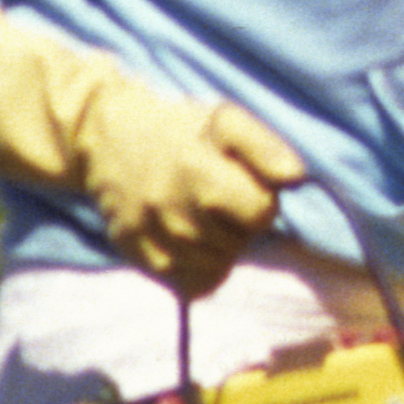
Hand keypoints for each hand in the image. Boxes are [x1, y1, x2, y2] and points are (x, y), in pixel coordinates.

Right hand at [0, 21, 305, 295]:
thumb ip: (265, 147)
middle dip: (240, 223)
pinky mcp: (138, 257)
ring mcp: (150, 238)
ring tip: (200, 215)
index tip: (243, 183)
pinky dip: (200, 267)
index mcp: (196, 170)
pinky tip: (190, 240)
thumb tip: (296, 177)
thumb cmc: (179, 129)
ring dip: (220, 246)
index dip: (261, 200)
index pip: (261, 213)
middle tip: (216, 196)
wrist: (106, 138)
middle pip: (240, 242)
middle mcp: (169, 209)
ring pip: (218, 265)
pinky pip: (191, 283)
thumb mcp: (226, 120)